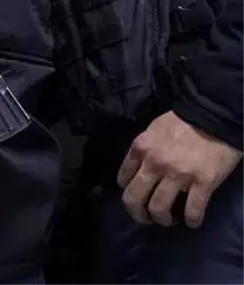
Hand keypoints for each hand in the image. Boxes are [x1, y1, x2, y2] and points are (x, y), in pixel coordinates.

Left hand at [117, 110, 242, 227]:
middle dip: (137, 214)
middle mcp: (154, 164)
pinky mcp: (203, 183)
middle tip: (146, 218)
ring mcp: (178, 175)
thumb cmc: (183, 122)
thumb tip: (139, 170)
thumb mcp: (152, 130)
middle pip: (134, 199)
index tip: (137, 197)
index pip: (123, 180)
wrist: (214, 116)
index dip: (129, 192)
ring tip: (169, 220)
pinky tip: (192, 222)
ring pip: (159, 208)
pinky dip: (191, 220)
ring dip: (162, 219)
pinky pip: (192, 210)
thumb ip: (144, 150)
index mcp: (140, 149)